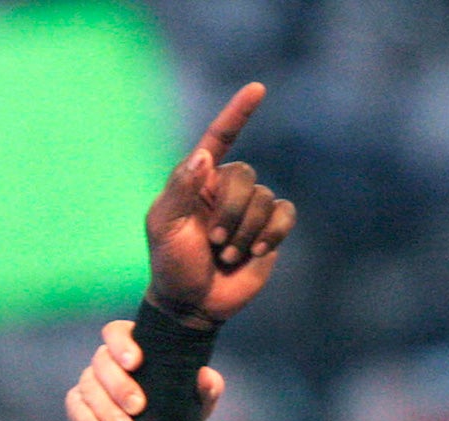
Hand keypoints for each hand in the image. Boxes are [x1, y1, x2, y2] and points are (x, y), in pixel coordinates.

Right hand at [66, 320, 223, 420]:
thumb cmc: (176, 411)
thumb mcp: (196, 402)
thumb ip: (205, 388)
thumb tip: (204, 377)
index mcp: (136, 347)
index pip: (116, 332)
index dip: (121, 343)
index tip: (135, 362)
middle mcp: (109, 360)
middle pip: (101, 360)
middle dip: (118, 385)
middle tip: (138, 407)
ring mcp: (91, 382)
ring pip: (88, 386)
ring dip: (105, 409)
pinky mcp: (78, 405)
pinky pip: (75, 406)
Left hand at [144, 82, 296, 328]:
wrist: (192, 304)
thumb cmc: (171, 264)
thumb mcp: (164, 227)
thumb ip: (180, 190)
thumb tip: (204, 157)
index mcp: (197, 180)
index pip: (220, 138)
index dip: (237, 113)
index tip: (257, 89)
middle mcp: (225, 189)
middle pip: (245, 176)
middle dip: (230, 211)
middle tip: (213, 242)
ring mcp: (249, 209)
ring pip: (265, 198)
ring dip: (245, 231)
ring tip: (227, 255)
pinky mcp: (269, 229)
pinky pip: (284, 214)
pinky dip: (270, 233)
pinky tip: (254, 252)